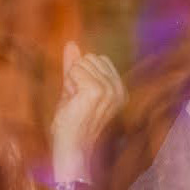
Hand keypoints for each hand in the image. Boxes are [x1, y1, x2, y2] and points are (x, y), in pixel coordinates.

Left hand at [47, 46, 122, 181]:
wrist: (71, 146)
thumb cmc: (72, 122)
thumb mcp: (74, 88)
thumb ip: (74, 66)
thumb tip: (71, 43)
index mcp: (120, 89)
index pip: (99, 59)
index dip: (82, 74)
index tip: (81, 96)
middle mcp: (119, 89)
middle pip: (91, 58)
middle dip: (76, 76)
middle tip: (77, 100)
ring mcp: (110, 89)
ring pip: (82, 62)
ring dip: (72, 81)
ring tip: (75, 102)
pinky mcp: (96, 90)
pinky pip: (75, 70)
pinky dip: (69, 84)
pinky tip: (73, 101)